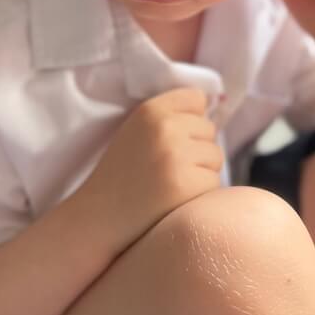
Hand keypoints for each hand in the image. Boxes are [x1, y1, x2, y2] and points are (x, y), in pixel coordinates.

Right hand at [79, 88, 223, 256]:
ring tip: (170, 183)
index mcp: (150, 110)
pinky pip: (214, 182)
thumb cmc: (121, 174)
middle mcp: (165, 128)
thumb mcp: (136, 131)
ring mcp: (177, 156)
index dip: (191, 119)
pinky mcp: (187, 185)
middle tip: (168, 167)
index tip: (176, 137)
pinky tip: (174, 199)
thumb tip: (215, 105)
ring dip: (201, 171)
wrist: (98, 216)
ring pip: (215, 156)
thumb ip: (169, 116)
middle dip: (196, 148)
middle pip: (209, 130)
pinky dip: (199, 193)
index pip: (196, 98)